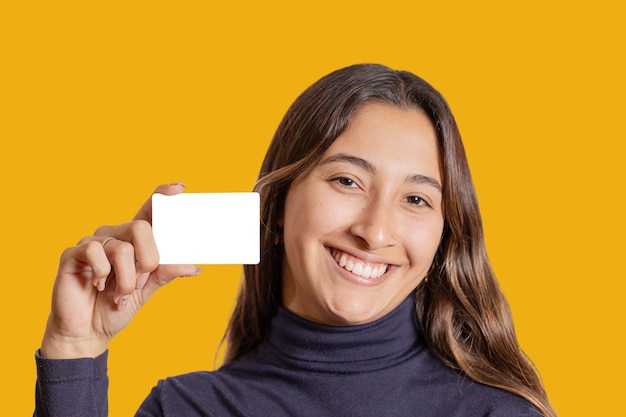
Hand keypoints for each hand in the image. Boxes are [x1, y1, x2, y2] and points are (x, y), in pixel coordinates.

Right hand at [40, 183, 201, 358]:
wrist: (88, 333)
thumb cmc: (116, 307)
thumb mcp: (148, 290)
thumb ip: (166, 272)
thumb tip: (194, 266)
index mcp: (134, 241)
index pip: (149, 210)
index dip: (163, 196)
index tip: (180, 188)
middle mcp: (114, 235)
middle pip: (141, 227)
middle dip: (148, 260)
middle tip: (140, 283)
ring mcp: (93, 243)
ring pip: (122, 248)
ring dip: (127, 279)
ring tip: (119, 293)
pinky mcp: (73, 254)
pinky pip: (96, 252)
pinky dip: (103, 275)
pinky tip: (97, 286)